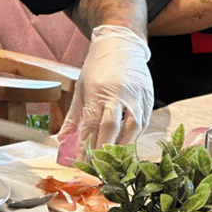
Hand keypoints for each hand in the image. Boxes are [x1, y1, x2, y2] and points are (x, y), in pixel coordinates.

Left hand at [57, 25, 152, 160]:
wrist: (121, 43)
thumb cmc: (98, 66)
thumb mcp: (81, 88)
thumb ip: (73, 117)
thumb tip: (62, 140)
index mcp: (98, 91)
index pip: (91, 125)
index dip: (85, 147)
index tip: (81, 164)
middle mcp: (119, 93)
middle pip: (111, 129)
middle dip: (103, 152)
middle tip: (96, 169)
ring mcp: (136, 96)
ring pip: (132, 129)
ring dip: (121, 148)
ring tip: (112, 162)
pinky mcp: (149, 97)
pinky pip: (143, 123)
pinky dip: (134, 137)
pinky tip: (125, 144)